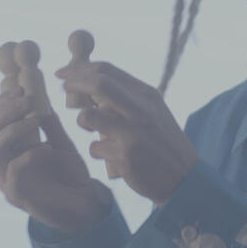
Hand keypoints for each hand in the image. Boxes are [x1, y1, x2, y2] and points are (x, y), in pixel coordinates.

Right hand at [0, 86, 112, 236]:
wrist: (85, 206)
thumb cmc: (71, 175)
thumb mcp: (61, 142)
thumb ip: (48, 123)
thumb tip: (40, 95)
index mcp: (9, 148)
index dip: (1, 102)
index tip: (20, 88)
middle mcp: (2, 163)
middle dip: (5, 111)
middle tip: (27, 100)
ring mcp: (6, 180)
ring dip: (13, 128)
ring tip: (35, 119)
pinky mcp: (16, 196)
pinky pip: (13, 170)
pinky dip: (29, 154)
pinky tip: (46, 149)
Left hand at [55, 60, 200, 205]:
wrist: (185, 178)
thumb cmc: (162, 142)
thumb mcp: (152, 111)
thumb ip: (126, 97)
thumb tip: (90, 83)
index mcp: (146, 94)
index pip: (107, 70)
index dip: (80, 69)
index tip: (63, 73)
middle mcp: (141, 109)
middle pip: (98, 84)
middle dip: (74, 82)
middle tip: (61, 86)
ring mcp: (133, 133)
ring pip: (88, 117)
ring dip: (83, 121)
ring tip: (91, 127)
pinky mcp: (125, 156)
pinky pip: (95, 147)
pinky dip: (98, 150)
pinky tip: (110, 155)